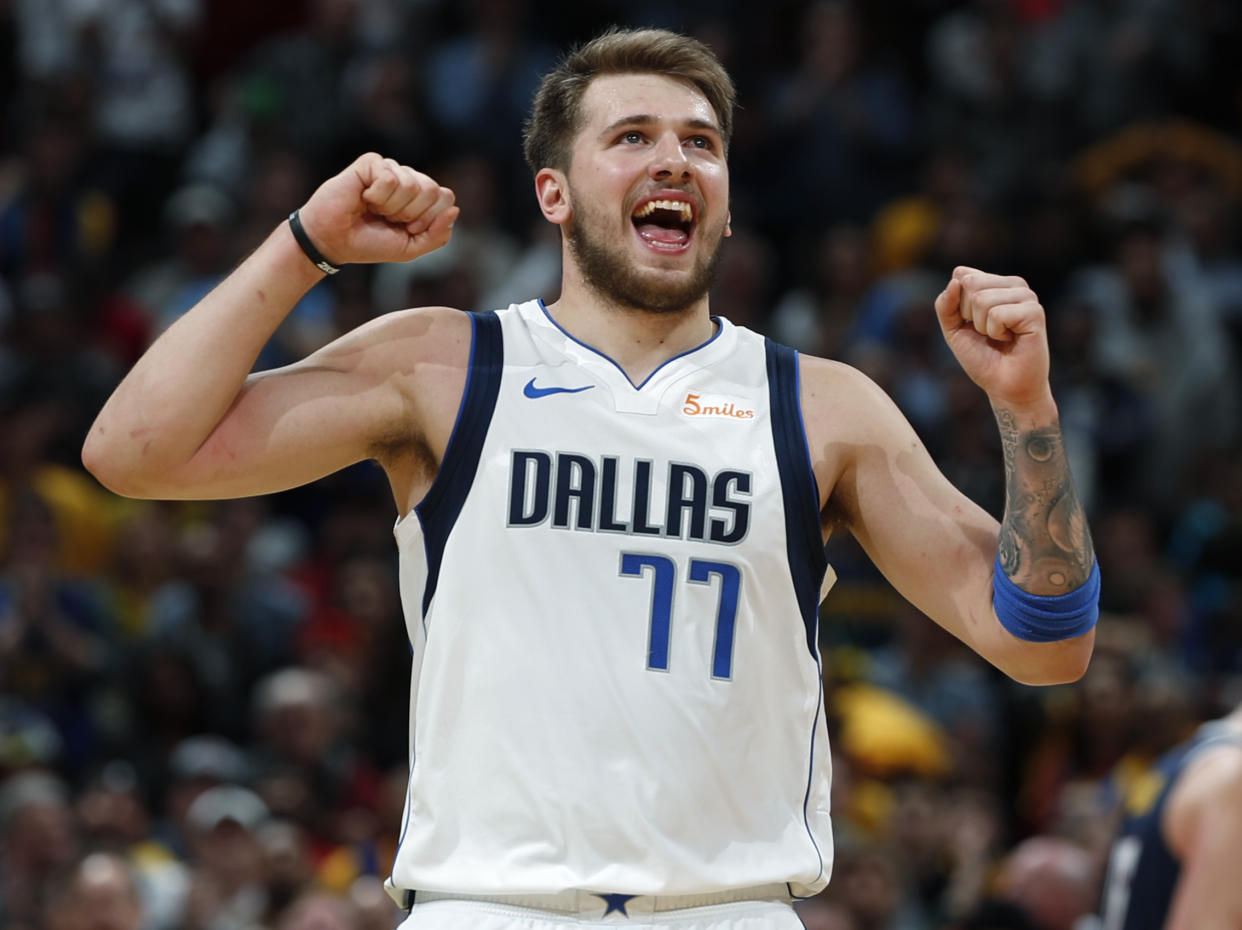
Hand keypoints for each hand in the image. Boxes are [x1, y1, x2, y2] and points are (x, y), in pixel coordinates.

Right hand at [296, 153, 458, 266]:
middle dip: (411, 213)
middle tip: (389, 219)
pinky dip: (377, 196)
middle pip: (433, 189)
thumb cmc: (370, 243)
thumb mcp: (410, 248)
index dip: (427, 219)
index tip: (406, 228)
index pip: (445, 197)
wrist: (334, 240)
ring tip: (374, 209)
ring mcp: (390, 169)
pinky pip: (389, 178)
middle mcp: (409, 179)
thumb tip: (455, 209)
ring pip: (412, 184)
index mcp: (422, 198)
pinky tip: (363, 198)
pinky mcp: (371, 162)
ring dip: (391, 206)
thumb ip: (437, 235)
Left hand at [934, 266, 1051, 408]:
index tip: (971, 324)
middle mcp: (1014, 284)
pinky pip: (996, 314)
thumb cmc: (982, 358)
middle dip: (968, 315)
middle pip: (970, 283)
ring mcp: (1027, 296)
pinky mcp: (1034, 311)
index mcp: (996, 283)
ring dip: (982, 327)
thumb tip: (955, 281)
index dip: (957, 305)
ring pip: (981, 299)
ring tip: (999, 337)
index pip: (961, 275)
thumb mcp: (953, 329)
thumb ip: (945, 305)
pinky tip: (1011, 339)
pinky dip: (996, 333)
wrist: (1005, 387)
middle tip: (986, 333)